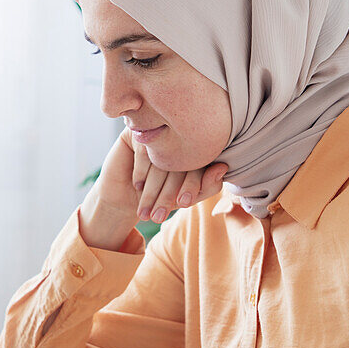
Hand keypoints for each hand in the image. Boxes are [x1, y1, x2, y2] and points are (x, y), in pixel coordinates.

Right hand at [79, 128, 227, 249]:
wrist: (125, 197)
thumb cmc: (161, 196)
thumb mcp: (185, 197)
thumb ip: (207, 187)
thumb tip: (223, 168)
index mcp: (194, 147)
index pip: (198, 164)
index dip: (192, 185)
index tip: (184, 204)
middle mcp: (176, 136)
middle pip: (177, 162)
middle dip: (168, 193)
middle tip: (160, 215)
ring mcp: (155, 132)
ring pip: (158, 159)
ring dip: (152, 188)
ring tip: (147, 211)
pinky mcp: (135, 132)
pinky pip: (143, 150)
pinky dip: (141, 171)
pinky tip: (138, 186)